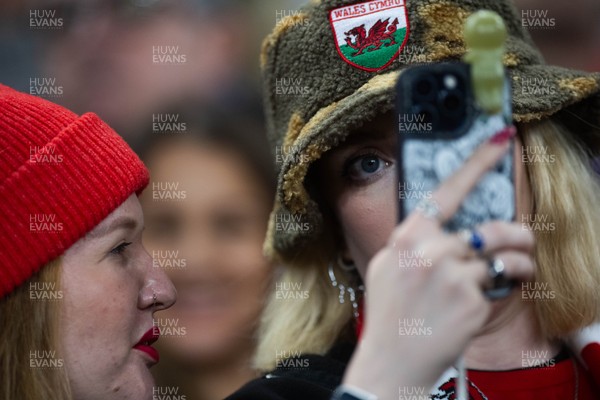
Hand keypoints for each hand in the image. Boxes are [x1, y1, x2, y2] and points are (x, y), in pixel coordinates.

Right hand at [342, 134, 534, 398]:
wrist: (391, 359)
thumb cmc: (389, 313)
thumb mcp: (387, 267)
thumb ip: (411, 242)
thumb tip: (435, 224)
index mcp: (406, 237)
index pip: (447, 190)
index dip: (477, 161)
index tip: (500, 137)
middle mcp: (429, 249)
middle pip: (490, 228)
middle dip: (517, 234)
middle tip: (524, 239)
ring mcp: (451, 274)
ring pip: (504, 255)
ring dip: (520, 261)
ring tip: (521, 268)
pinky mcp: (470, 300)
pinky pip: (497, 285)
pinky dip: (497, 292)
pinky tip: (480, 304)